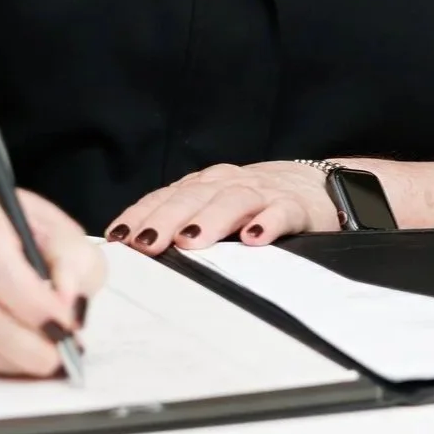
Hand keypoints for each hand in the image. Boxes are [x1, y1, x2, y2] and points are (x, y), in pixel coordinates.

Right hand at [0, 180, 105, 377]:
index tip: (66, 324)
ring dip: (12, 357)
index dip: (31, 300)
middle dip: (24, 340)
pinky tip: (16, 357)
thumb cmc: (7, 226)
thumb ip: (72, 259)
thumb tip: (70, 306)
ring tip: (45, 358)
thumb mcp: (50, 224)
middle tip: (60, 354)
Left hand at [106, 161, 340, 252]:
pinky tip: (255, 239)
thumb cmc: (253, 204)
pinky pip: (280, 212)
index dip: (142, 215)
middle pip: (193, 197)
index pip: (166, 197)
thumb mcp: (212, 208)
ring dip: (210, 220)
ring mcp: (262, 192)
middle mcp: (227, 183)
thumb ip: (180, 222)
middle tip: (147, 243)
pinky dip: (267, 223)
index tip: (120, 237)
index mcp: (203, 185)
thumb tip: (132, 250)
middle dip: (167, 219)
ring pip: (232, 201)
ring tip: (191, 242)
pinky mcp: (294, 205)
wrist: (314, 185)